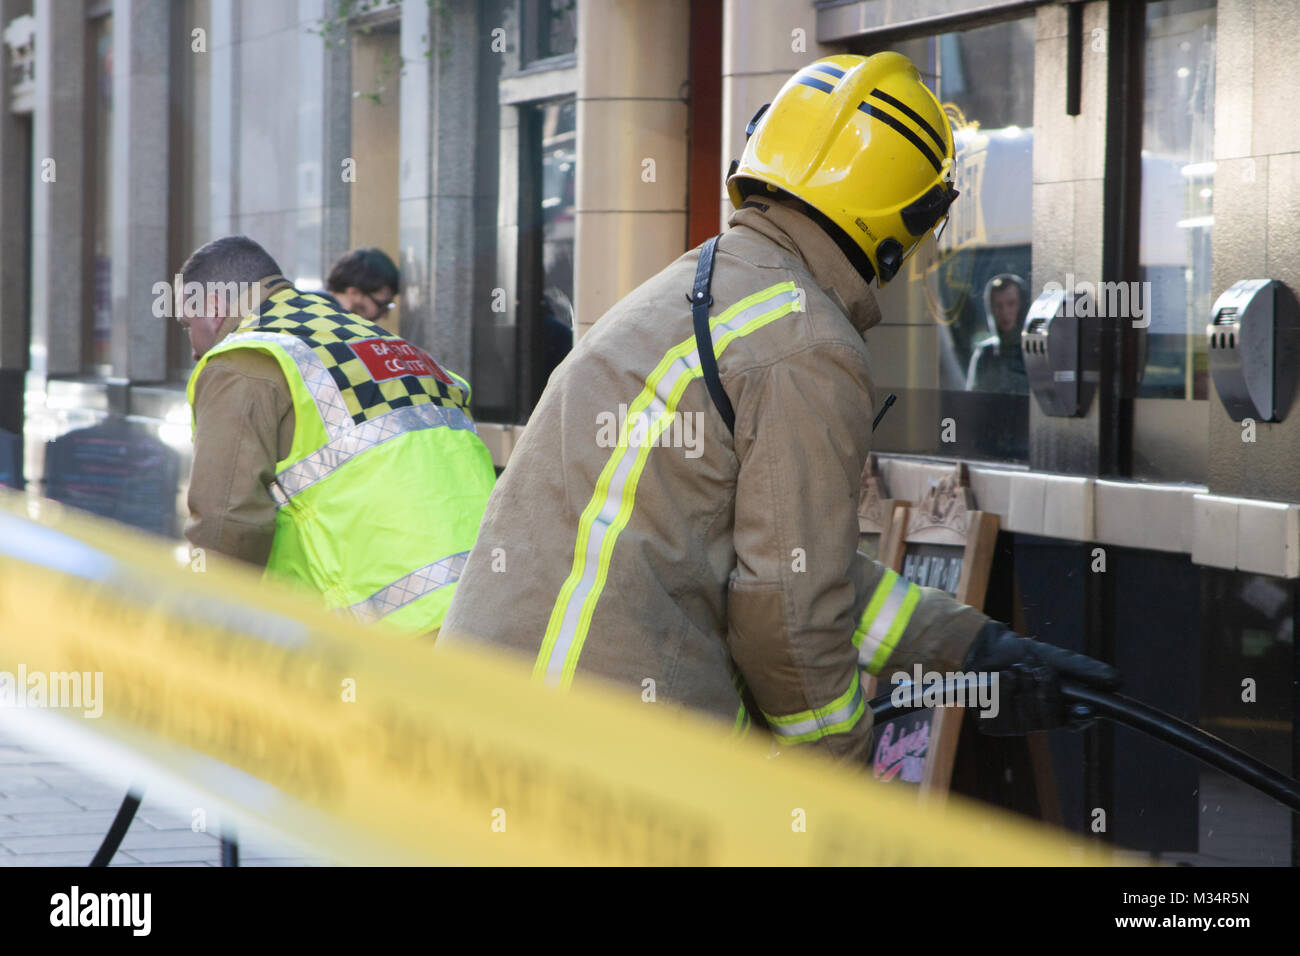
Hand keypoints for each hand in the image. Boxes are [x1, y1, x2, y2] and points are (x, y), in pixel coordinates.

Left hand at [962, 622, 1120, 734]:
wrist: (983, 649)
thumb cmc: (1019, 655)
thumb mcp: (1052, 657)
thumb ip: (1081, 668)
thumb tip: (1116, 680)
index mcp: (1058, 707)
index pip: (1076, 721)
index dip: (1080, 718)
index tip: (1084, 709)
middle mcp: (1039, 721)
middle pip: (1049, 718)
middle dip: (1042, 690)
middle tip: (1033, 670)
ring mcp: (1015, 726)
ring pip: (1024, 717)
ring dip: (1018, 687)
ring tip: (1012, 672)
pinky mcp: (992, 726)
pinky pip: (999, 715)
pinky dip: (999, 693)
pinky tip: (996, 682)